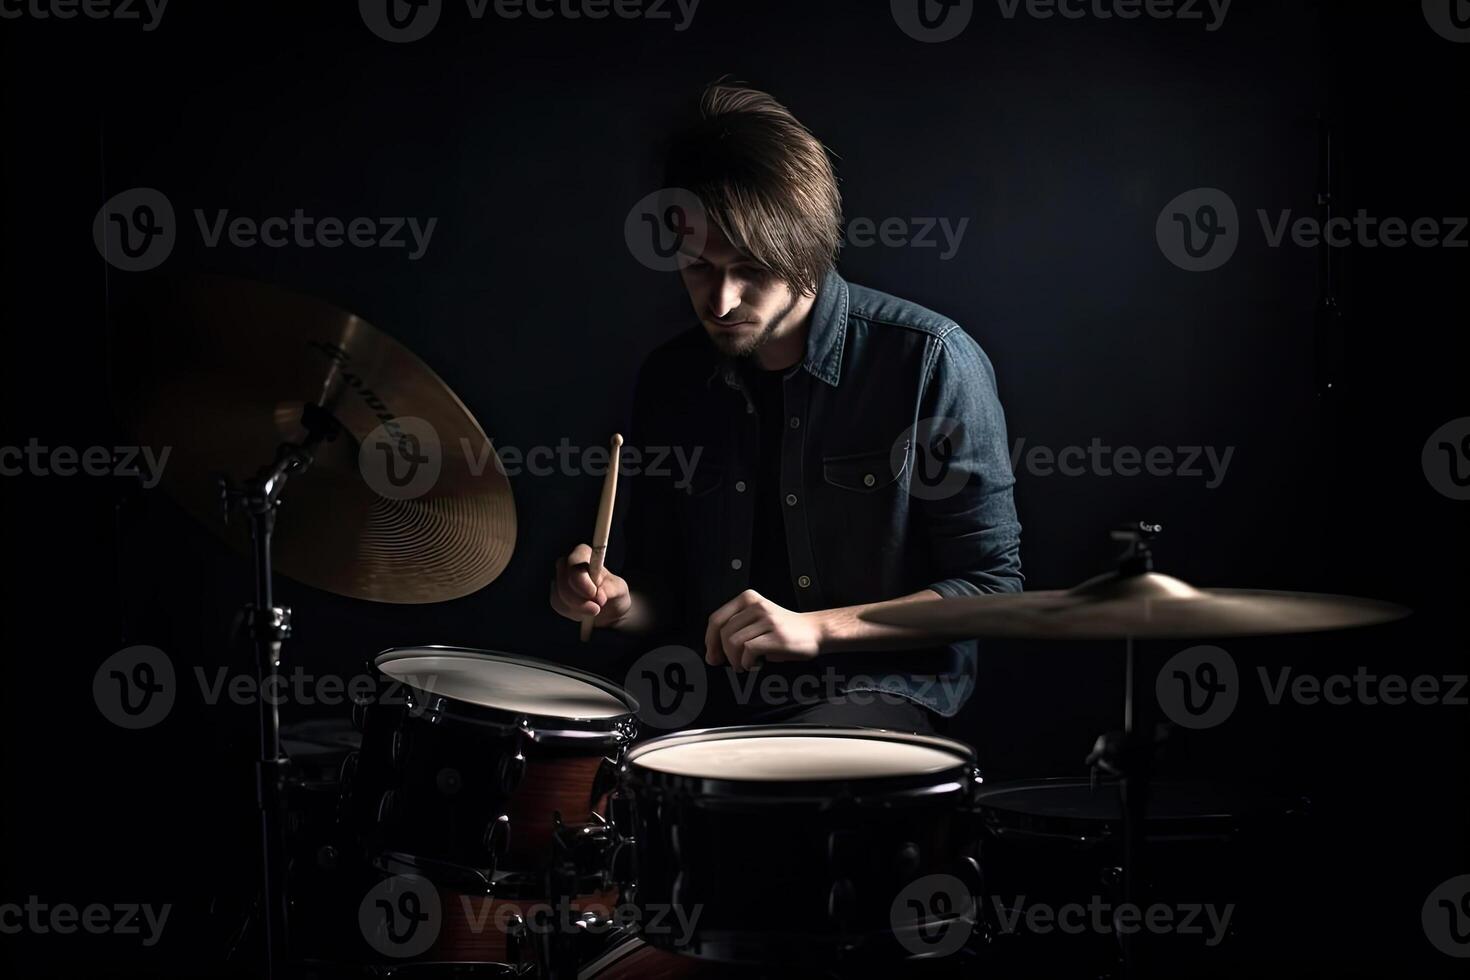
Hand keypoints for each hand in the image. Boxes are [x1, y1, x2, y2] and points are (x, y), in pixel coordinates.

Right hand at [550, 544, 631, 627]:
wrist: (608, 608)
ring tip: (594, 609)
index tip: (594, 594)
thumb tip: (599, 594)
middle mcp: (567, 563)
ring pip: (560, 594)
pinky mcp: (555, 594)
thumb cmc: (613, 593)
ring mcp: (559, 578)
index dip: (582, 580)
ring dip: (578, 608)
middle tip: (596, 608)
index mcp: (584, 554)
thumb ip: (610, 589)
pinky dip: (572, 612)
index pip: (574, 562)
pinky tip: (583, 612)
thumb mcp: (619, 590)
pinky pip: (558, 605)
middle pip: (564, 580)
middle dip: (580, 599)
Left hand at [704, 589, 824, 671]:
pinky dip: (747, 662)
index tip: (712, 654)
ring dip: (735, 660)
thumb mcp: (756, 620)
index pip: (716, 619)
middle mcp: (757, 606)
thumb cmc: (783, 630)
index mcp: (748, 599)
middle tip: (729, 664)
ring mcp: (768, 620)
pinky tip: (755, 664)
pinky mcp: (777, 636)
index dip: (710, 641)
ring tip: (744, 665)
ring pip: (733, 642)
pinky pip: (749, 650)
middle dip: (721, 654)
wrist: (815, 631)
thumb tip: (711, 653)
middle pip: (723, 633)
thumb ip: (735, 629)